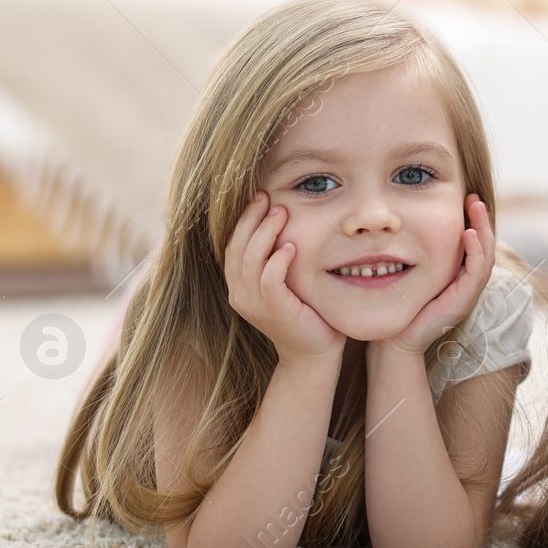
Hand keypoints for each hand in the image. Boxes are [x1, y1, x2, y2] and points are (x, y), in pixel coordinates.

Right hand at [225, 191, 345, 364]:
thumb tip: (284, 217)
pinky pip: (269, 281)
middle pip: (237, 247)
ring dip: (265, 233)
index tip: (260, 196)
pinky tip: (291, 246)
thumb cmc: (305, 311)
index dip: (244, 219)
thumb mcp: (286, 281)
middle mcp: (240, 294)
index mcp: (239, 285)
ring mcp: (254, 305)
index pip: (233, 244)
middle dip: (252, 218)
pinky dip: (277, 261)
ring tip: (281, 212)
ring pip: (250, 260)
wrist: (314, 351)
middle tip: (268, 197)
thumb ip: (277, 257)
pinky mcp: (274, 312)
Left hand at [382, 194, 495, 356]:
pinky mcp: (463, 300)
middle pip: (485, 246)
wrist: (395, 339)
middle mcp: (467, 283)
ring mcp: (468, 293)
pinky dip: (475, 251)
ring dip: (483, 229)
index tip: (466, 199)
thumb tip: (403, 224)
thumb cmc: (399, 305)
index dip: (473, 221)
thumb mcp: (412, 272)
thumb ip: (416, 252)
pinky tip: (468, 233)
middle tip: (474, 198)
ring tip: (476, 207)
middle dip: (481, 220)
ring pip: (486, 255)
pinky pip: (476, 271)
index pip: (474, 243)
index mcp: (458, 276)